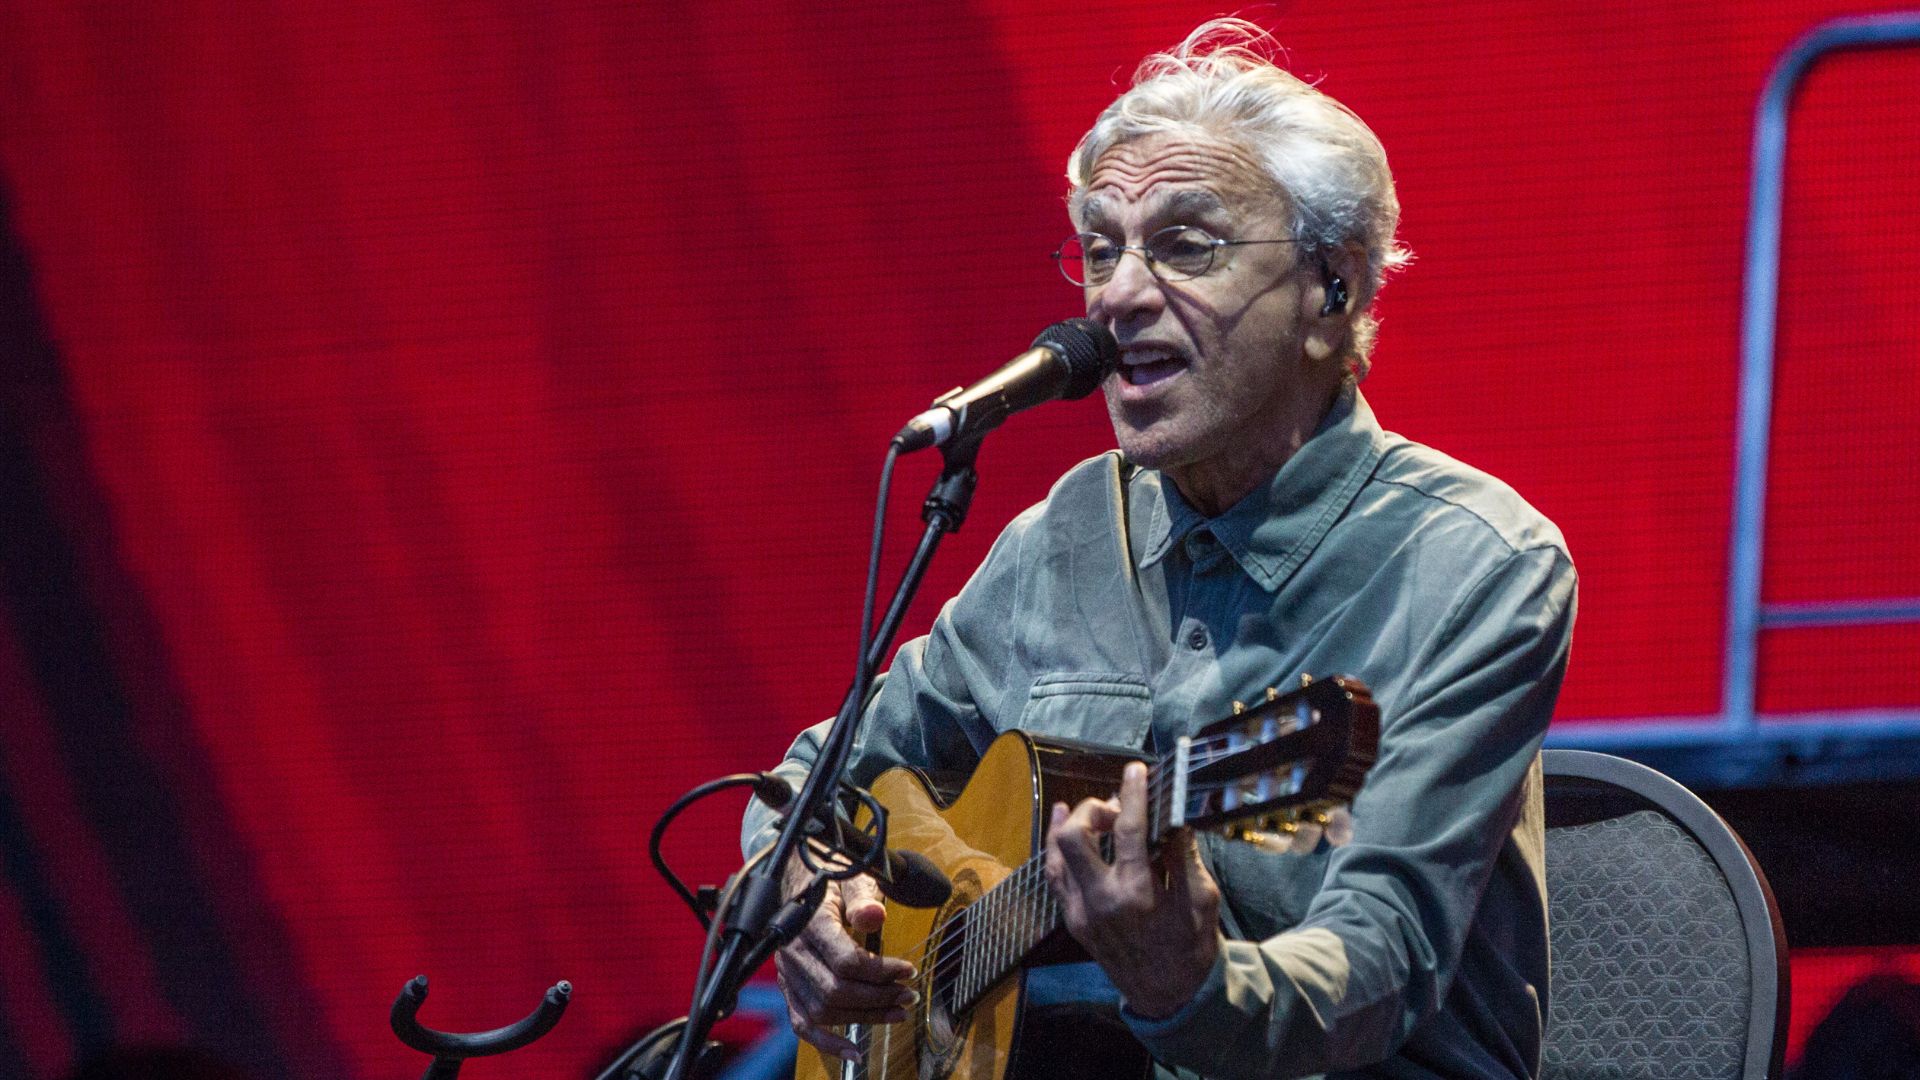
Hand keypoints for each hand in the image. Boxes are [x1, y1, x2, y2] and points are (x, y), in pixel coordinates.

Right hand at [773, 858, 916, 1060]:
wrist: (796, 872)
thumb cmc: (829, 871)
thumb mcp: (851, 873)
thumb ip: (863, 895)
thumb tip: (875, 914)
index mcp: (810, 923)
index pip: (846, 962)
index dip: (882, 971)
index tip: (908, 969)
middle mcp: (794, 952)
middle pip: (836, 991)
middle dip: (878, 998)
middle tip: (909, 994)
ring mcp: (787, 971)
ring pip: (823, 1011)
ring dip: (863, 1018)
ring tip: (897, 1012)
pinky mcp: (788, 984)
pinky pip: (802, 1022)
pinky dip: (826, 1041)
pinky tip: (852, 1051)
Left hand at [1044, 761, 1221, 1019]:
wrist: (1167, 996)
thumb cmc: (1191, 947)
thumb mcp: (1202, 900)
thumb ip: (1185, 855)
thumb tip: (1172, 815)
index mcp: (1137, 894)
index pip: (1128, 830)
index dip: (1131, 793)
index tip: (1135, 770)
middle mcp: (1100, 901)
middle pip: (1075, 837)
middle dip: (1094, 808)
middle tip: (1118, 806)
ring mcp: (1080, 911)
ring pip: (1055, 853)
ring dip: (1072, 823)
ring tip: (1095, 810)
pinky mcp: (1071, 919)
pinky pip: (1054, 875)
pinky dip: (1056, 845)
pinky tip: (1063, 821)